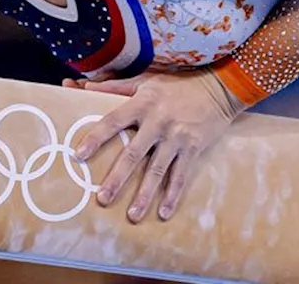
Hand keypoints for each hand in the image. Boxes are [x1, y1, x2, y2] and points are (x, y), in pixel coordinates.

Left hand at [65, 68, 242, 222]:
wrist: (219, 87)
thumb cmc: (177, 84)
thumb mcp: (146, 81)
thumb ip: (113, 87)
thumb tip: (80, 87)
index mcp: (142, 104)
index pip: (113, 121)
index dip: (96, 138)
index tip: (79, 155)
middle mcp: (158, 122)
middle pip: (133, 154)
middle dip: (117, 178)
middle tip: (102, 198)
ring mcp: (176, 137)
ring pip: (157, 170)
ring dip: (144, 195)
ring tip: (132, 215)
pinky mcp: (193, 148)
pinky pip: (180, 175)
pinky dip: (172, 195)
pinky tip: (163, 212)